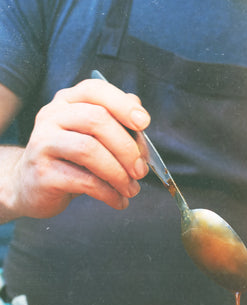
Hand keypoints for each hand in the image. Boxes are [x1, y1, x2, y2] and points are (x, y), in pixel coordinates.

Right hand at [10, 79, 150, 217]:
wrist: (32, 185)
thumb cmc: (71, 159)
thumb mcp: (93, 137)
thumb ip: (115, 123)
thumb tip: (139, 112)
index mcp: (68, 102)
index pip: (95, 91)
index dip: (122, 105)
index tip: (144, 124)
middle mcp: (52, 116)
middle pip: (97, 120)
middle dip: (127, 148)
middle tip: (141, 171)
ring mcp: (43, 143)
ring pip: (89, 150)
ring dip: (119, 174)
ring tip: (131, 189)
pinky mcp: (43, 173)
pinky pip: (84, 181)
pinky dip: (109, 193)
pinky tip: (118, 201)